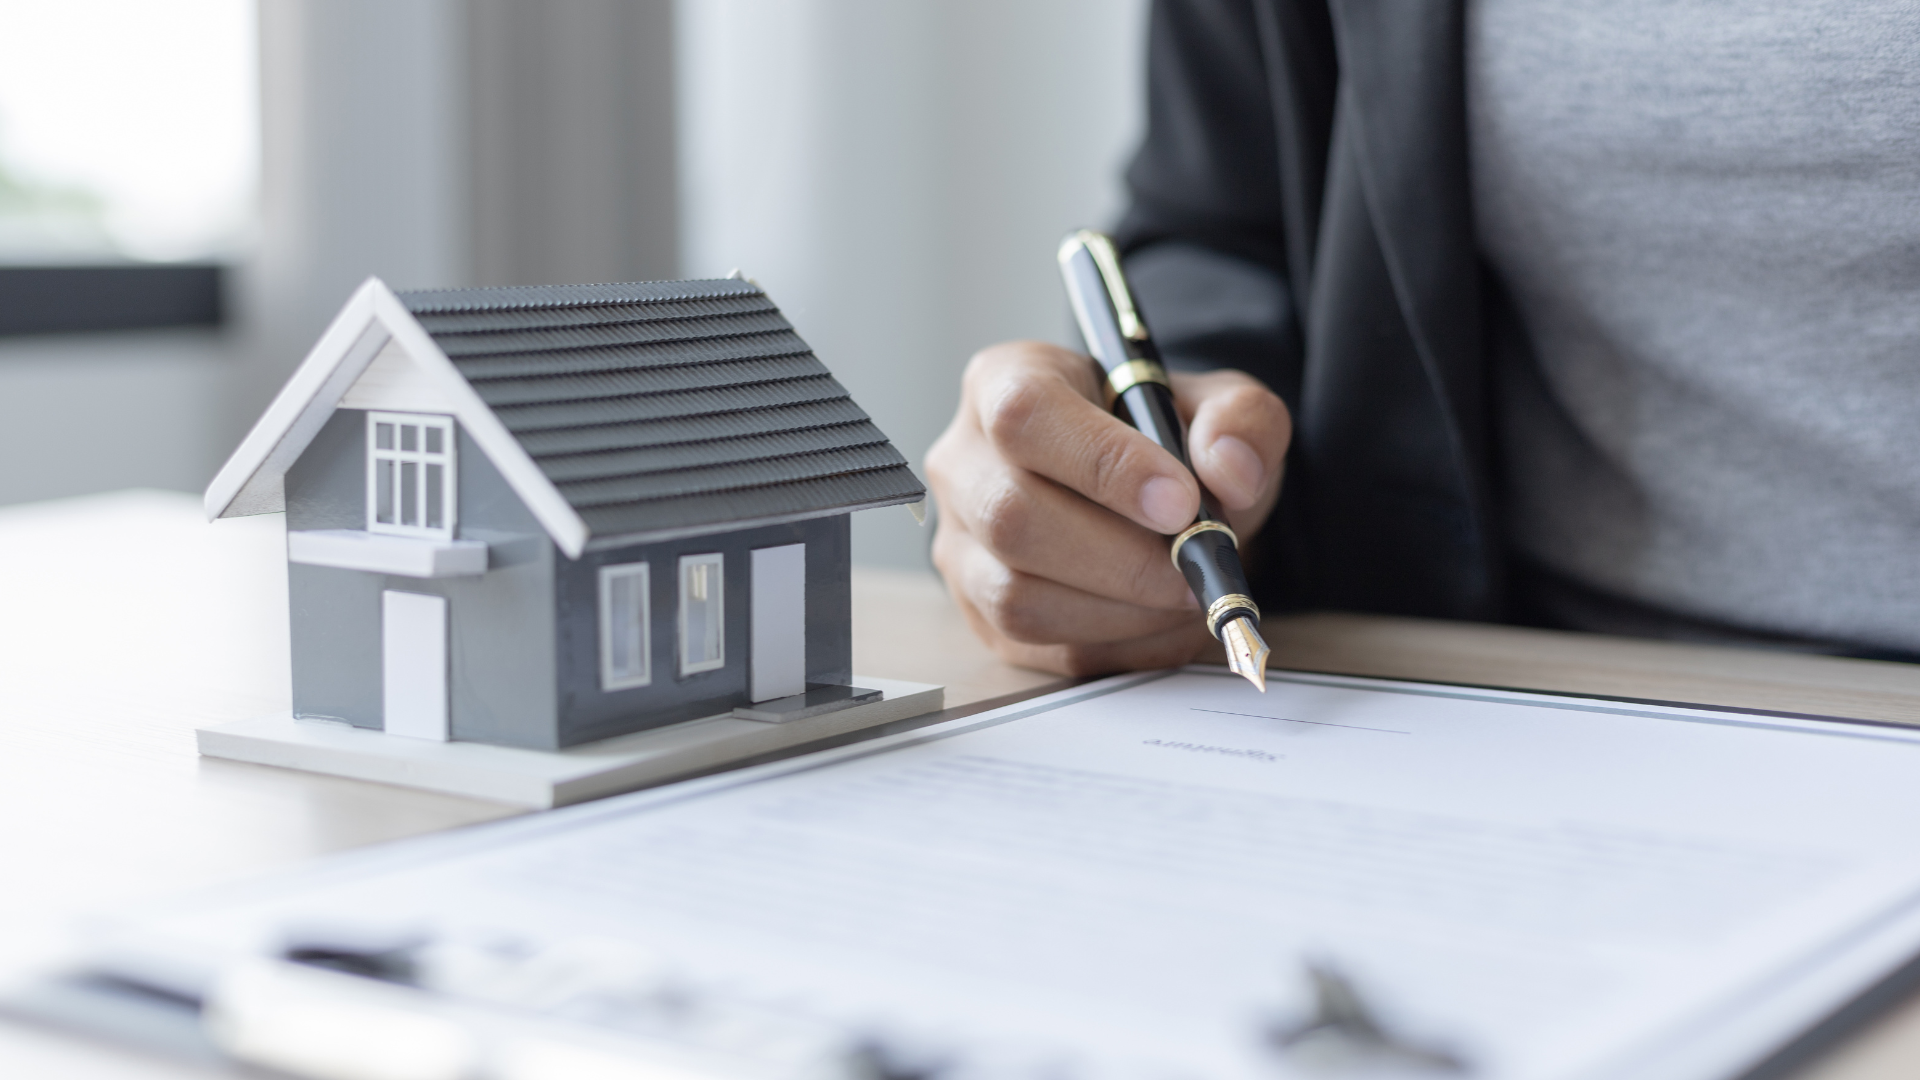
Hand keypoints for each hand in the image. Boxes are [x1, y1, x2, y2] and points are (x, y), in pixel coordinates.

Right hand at [926, 340, 1290, 675]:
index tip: (1181, 502)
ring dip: (1120, 609)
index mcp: (1004, 382)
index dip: (1103, 463)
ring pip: (1017, 595)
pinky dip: (1116, 643)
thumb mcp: (1219, 408)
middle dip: (1121, 557)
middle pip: (1011, 516)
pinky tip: (1161, 618)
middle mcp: (964, 462)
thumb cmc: (1167, 443)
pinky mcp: (979, 611)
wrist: (1151, 501)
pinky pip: (1038, 645)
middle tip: (1194, 565)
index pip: (1026, 415)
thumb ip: (1241, 421)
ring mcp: (961, 543)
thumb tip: (1231, 472)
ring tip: (1183, 592)